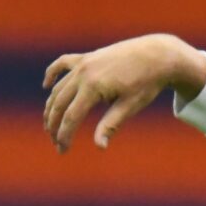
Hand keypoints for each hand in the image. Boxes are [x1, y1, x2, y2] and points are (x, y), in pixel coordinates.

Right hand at [42, 34, 205, 152]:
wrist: (158, 55)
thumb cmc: (147, 83)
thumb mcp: (130, 106)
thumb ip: (111, 124)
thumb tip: (100, 146)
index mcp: (93, 86)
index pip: (71, 117)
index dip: (64, 135)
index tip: (63, 150)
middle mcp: (83, 73)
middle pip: (59, 103)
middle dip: (55, 125)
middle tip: (55, 142)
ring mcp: (83, 62)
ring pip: (59, 88)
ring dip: (52, 106)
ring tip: (50, 125)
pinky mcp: (87, 57)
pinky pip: (62, 64)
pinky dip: (52, 75)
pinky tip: (47, 87)